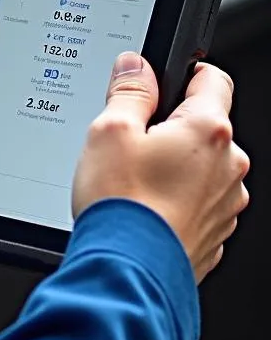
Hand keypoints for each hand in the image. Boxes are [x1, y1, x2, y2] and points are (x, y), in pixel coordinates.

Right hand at [72, 53, 249, 282]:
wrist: (129, 272)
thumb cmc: (122, 205)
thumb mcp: (110, 130)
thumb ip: (128, 91)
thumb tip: (135, 66)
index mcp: (208, 131)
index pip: (212, 78)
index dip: (183, 73)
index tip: (159, 82)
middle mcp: (229, 166)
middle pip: (203, 126)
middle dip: (169, 127)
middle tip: (130, 141)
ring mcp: (226, 204)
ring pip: (201, 167)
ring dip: (173, 166)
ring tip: (132, 181)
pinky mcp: (215, 233)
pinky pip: (196, 202)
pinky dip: (174, 200)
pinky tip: (143, 207)